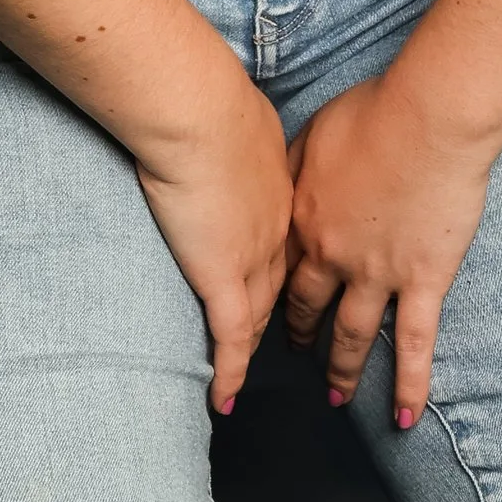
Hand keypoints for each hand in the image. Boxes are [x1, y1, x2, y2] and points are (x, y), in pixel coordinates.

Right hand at [133, 75, 293, 414]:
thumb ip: (244, 132)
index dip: (299, 269)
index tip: (302, 282)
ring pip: (261, 315)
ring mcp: (252, 259)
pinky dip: (228, 371)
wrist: (200, 113)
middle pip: (288, 286)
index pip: (294, 246)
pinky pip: (229, 338)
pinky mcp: (223, 277)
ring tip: (259, 371)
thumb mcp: (246, 115)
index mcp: (286, 194)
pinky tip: (225, 400)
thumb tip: (232, 123)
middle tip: (300, 341)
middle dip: (295, 316)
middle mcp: (278, 234)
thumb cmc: (214, 102)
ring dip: (263, 345)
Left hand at [281, 74, 496, 428]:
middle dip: (300, 333)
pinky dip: (408, 384)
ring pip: (351, 335)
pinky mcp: (422, 281)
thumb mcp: (314, 131)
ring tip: (334, 395)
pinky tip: (402, 417)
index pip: (280, 265)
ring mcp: (377, 275)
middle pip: (308, 304)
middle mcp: (332, 256)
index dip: (271, 289)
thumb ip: (295, 164)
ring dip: (341, 369)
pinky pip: (414, 344)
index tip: (265, 305)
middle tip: (295, 352)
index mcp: (303, 217)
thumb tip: (278, 176)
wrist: (427, 119)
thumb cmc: (374, 111)